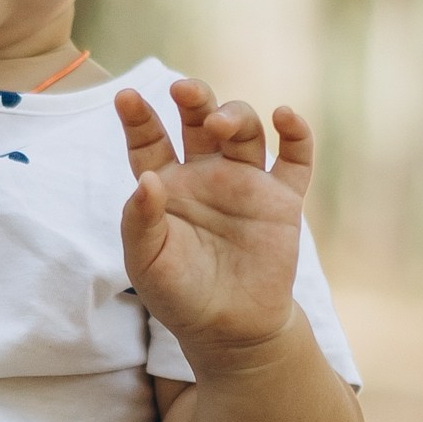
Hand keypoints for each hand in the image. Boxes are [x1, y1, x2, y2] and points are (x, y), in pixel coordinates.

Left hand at [115, 78, 311, 363]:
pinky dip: (296, 135)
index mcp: (167, 184)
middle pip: (200, 120)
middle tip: (183, 90)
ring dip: (235, 116)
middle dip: (194, 99)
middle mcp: (205, 174)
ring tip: (223, 126)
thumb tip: (146, 179)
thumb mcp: (147, 263)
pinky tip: (286, 117)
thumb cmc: (180, 295)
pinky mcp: (282, 200)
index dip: (138, 118)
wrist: (230, 331)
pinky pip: (295, 159)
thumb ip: (140, 221)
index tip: (126, 98)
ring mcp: (246, 183)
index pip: (149, 139)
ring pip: (244, 131)